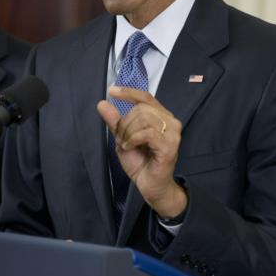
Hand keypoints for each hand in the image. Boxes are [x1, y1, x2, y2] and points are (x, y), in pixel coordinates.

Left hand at [97, 86, 186, 218]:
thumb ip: (115, 121)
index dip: (129, 92)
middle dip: (124, 123)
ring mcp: (172, 134)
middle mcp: (170, 122)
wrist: (150, 185)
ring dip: (127, 133)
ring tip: (126, 145)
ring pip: (143, 119)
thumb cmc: (140, 161)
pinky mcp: (170, 146)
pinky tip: (129, 147)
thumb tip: (102, 103)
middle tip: (122, 139)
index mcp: (161, 116)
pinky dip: (132, 139)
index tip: (112, 90)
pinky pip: (146, 133)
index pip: (146, 97)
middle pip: (140, 109)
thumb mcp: (123, 138)